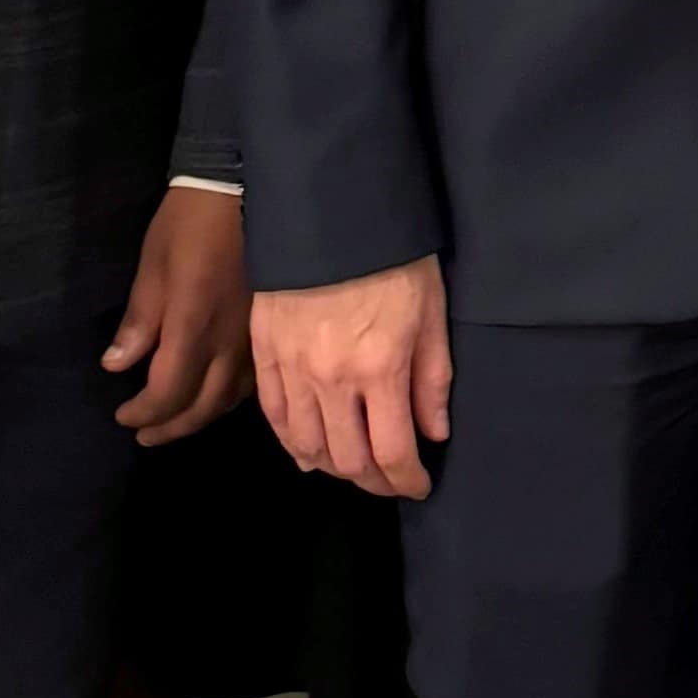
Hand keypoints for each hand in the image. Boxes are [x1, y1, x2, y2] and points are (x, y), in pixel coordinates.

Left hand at [104, 184, 252, 444]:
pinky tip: (215, 394)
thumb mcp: (152, 264)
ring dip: (200, 416)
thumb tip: (115, 366)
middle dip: (170, 427)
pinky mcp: (268, 328)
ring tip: (175, 421)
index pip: (168, 392)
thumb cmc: (190, 222)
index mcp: (194, 326)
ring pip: (231, 397)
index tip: (122, 416)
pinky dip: (228, 397)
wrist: (244, 186)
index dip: (144, 412)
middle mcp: (230, 342)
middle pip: (202, 406)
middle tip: (143, 436)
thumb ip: (139, 321)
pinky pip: (252, 379)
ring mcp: (255, 337)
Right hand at [252, 256, 451, 498]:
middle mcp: (332, 378)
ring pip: (307, 445)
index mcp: (380, 369)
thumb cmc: (394, 258)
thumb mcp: (431, 313)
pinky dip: (291, 442)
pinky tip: (308, 451)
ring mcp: (292, 367)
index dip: (407, 482)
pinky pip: (274, 415)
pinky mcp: (264, 351)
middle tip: (389, 481)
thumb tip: (433, 434)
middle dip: (373, 482)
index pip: (391, 453)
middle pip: (348, 460)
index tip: (418, 486)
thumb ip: (432, 380)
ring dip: (333, 467)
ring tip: (353, 467)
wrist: (332, 212)